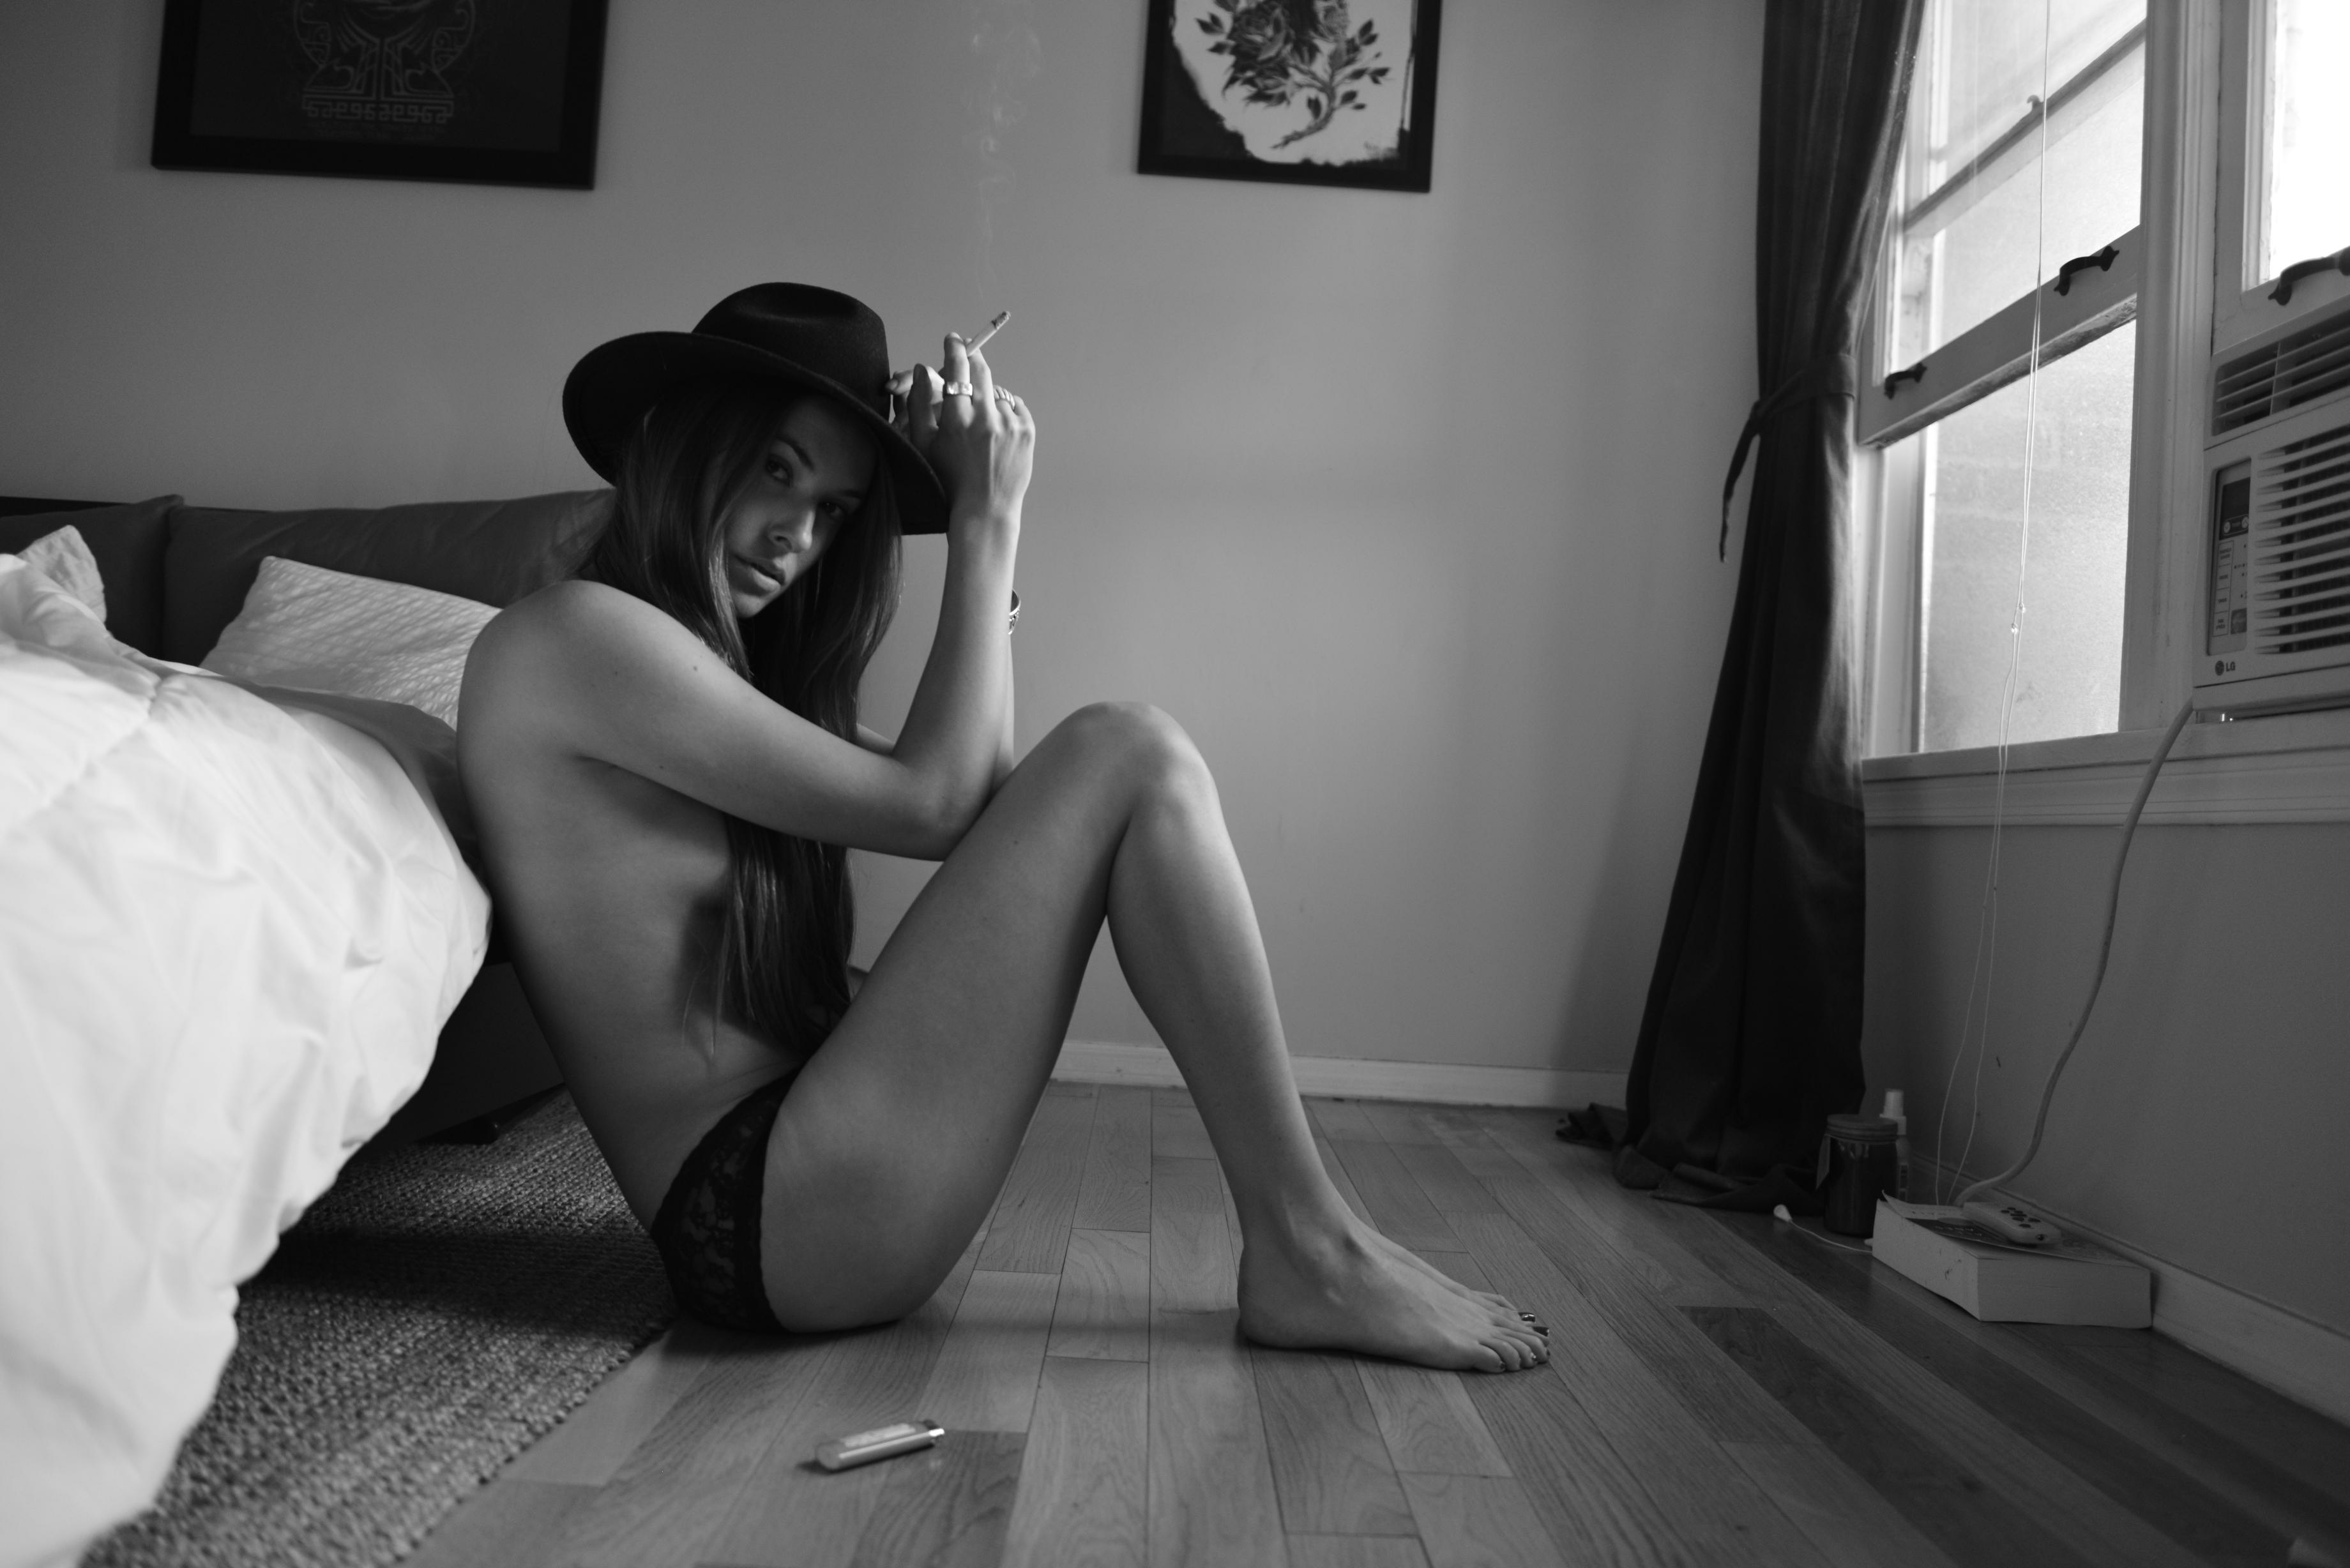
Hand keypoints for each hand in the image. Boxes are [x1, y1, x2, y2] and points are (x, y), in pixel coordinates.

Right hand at [889, 334, 1032, 531]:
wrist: (985, 509)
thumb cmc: (949, 479)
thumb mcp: (924, 444)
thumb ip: (920, 403)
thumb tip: (923, 368)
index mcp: (957, 418)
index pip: (958, 368)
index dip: (955, 348)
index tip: (954, 339)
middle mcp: (986, 417)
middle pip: (981, 370)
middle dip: (973, 358)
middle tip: (967, 355)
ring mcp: (1010, 423)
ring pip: (996, 391)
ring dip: (986, 397)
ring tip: (979, 423)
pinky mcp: (1027, 431)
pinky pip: (1015, 406)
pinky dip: (1005, 411)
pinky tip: (996, 431)